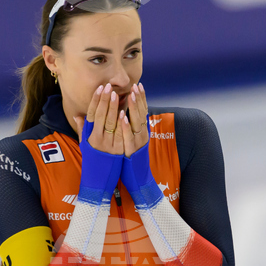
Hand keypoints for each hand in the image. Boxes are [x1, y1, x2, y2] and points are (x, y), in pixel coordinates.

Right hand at [71, 83, 123, 155]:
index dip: (95, 101)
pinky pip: (120, 135)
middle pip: (101, 116)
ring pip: (110, 123)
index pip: (91, 114)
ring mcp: (107, 145)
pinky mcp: (118, 151)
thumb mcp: (84, 145)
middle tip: (108, 87)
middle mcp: (97, 139)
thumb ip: (82, 129)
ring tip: (116, 94)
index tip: (99, 89)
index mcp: (89, 136)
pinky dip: (121, 124)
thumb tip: (77, 115)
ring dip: (113, 108)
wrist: (98, 181)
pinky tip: (123, 113)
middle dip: (105, 100)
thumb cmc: (93, 161)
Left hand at [118, 83, 159, 207]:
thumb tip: (127, 115)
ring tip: (130, 95)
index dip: (141, 98)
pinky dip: (126, 126)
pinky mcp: (132, 151)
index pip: (142, 111)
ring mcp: (138, 143)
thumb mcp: (131, 143)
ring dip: (133, 108)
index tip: (138, 85)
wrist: (138, 180)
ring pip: (137, 123)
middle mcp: (142, 135)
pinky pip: (128, 137)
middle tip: (136, 85)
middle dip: (139, 99)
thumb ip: (130, 129)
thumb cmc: (131, 161)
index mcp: (141, 132)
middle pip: (141, 114)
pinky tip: (123, 117)